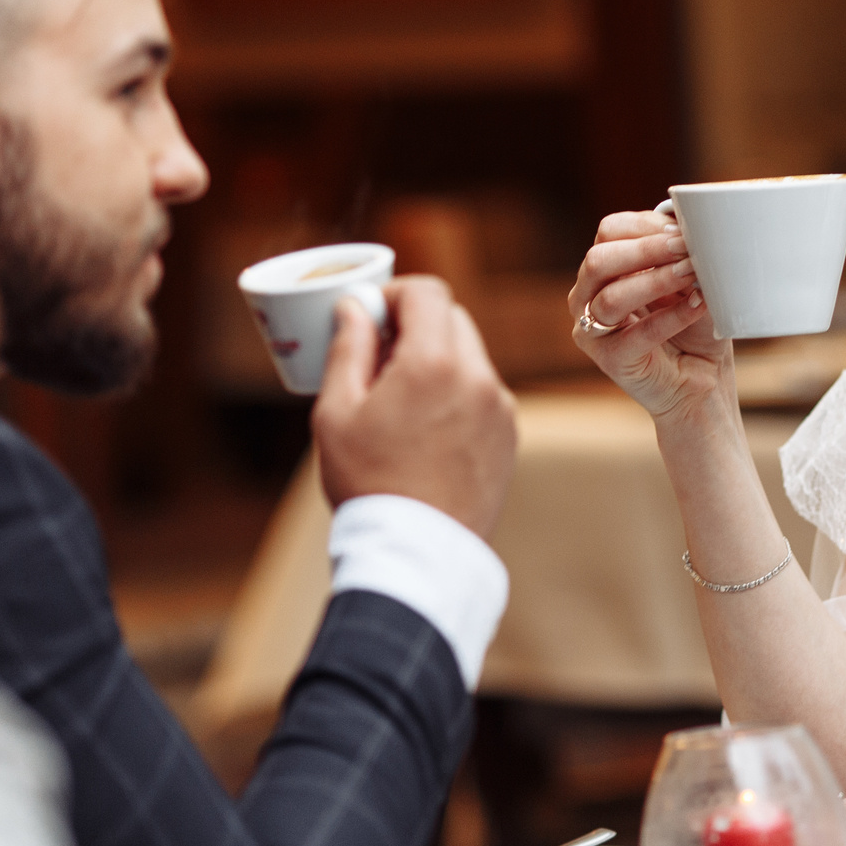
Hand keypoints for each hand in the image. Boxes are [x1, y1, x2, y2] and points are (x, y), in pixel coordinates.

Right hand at [315, 275, 519, 538]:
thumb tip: (353, 307)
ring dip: (437, 361)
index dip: (394, 294)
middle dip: (415, 326)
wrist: (418, 553)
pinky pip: (482, 393)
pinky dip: (457, 393)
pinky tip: (426, 430)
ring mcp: (500, 407)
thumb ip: (348, 348)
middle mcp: (478, 376)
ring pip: (469, 357)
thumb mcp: (336, 413)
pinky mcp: (509, 435)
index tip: (371, 315)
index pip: (427, 292)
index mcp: (434, 362)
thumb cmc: (368, 483)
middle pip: (452, 319)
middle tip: (378, 357)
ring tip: (399, 401)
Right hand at [569, 208, 730, 420]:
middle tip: (686, 249)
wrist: (702, 379)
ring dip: (658, 280)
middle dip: (647, 249)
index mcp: (603, 269)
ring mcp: (593, 331)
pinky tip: (698, 305)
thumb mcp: (688, 279)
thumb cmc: (693, 324)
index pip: (609, 231)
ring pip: (612, 297)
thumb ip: (681, 254)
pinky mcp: (610, 361)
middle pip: (599, 260)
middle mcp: (587, 297)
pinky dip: (672, 317)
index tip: (684, 230)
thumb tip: (692, 225)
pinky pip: (637, 334)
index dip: (647, 226)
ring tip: (693, 275)